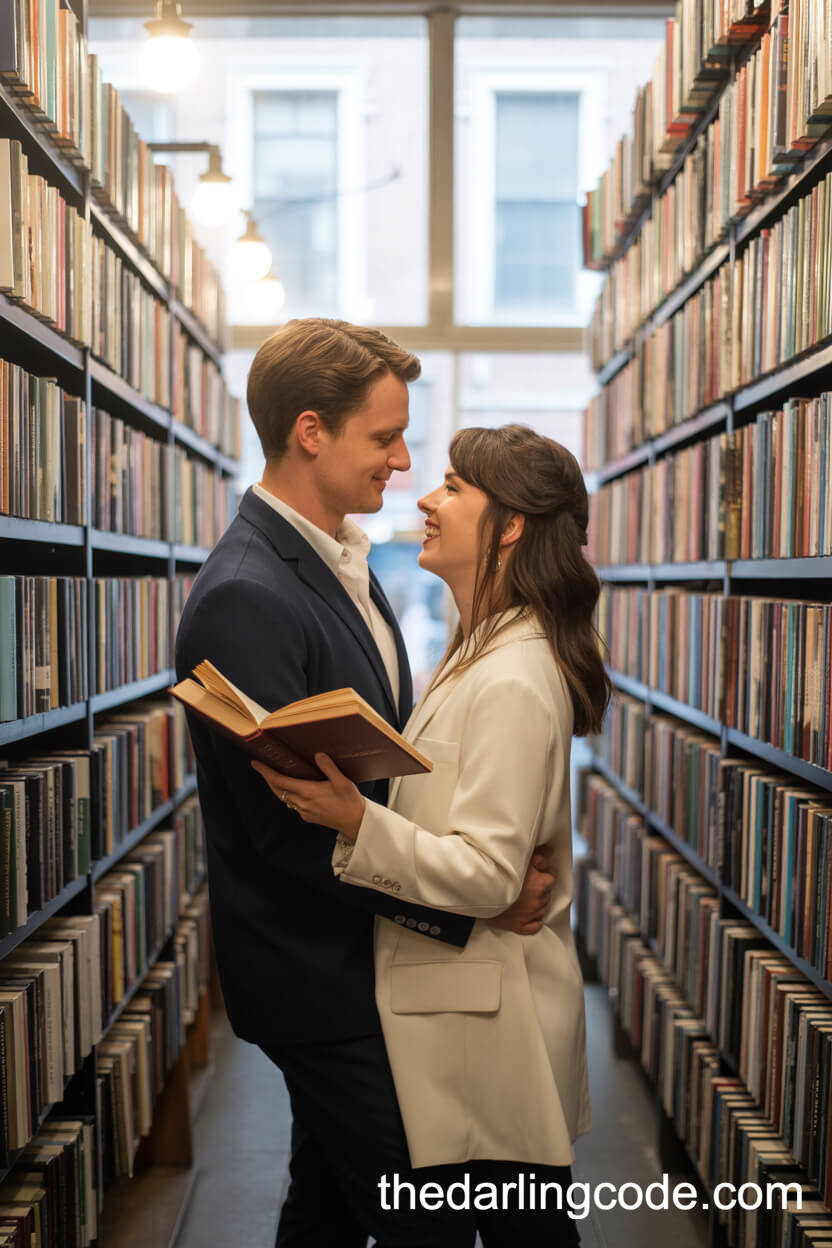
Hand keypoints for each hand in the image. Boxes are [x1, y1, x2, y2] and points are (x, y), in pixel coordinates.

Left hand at [251, 753, 365, 839]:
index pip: (279, 780)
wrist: (355, 823)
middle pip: (277, 790)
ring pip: (283, 798)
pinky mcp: (308, 816)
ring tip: (275, 777)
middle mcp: (302, 802)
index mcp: (307, 791)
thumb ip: (328, 767)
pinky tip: (293, 790)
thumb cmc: (349, 801)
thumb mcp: (342, 781)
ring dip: (277, 787)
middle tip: (262, 768)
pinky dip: (287, 795)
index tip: (256, 764)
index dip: (266, 772)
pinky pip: (292, 804)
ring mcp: (304, 811)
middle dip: (268, 778)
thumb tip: (317, 755)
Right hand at [489, 844, 554, 935]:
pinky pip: (535, 925)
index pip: (550, 879)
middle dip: (539, 890)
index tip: (534, 875)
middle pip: (546, 895)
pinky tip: (526, 913)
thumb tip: (550, 852)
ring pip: (541, 909)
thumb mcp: (520, 859)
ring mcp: (530, 915)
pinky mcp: (521, 926)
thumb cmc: (500, 874)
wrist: (481, 892)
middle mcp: (538, 901)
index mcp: (540, 884)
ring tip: (523, 898)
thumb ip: (538, 856)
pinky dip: (533, 920)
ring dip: (536, 904)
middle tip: (526, 885)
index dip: (542, 876)